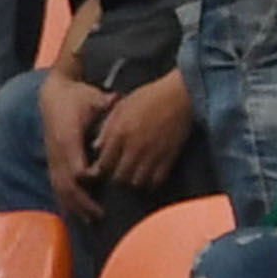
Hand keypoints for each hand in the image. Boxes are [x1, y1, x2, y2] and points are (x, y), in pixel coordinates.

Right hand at [36, 71, 111, 221]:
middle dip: (83, 201)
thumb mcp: (91, 95)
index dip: (87, 176)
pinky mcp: (52, 163)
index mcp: (67, 137)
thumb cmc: (76, 97)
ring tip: (91, 220)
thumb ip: (104, 102)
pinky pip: (56, 187)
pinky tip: (75, 216)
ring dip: (75, 206)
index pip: (74, 164)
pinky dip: (66, 203)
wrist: (53, 96)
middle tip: (100, 214)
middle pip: (67, 184)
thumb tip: (117, 100)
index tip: (102, 180)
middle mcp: (57, 152)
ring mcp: (53, 159)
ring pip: (60, 189)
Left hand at [88, 69, 191, 193]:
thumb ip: (107, 127)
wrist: (179, 95)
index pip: (104, 164)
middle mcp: (134, 146)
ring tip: (134, 174)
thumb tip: (97, 147)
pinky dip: (152, 181)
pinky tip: (149, 174)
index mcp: (120, 132)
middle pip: (119, 177)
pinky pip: (156, 180)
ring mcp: (152, 154)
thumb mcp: (122, 106)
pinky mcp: (168, 158)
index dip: (102, 169)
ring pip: (137, 182)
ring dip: (134, 181)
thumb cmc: (149, 97)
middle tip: (119, 172)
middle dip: (117, 177)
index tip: (105, 168)